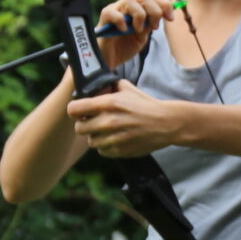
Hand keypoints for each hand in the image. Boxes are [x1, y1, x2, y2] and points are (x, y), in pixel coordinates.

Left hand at [67, 83, 184, 157]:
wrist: (167, 123)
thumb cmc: (146, 105)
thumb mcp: (128, 88)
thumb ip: (110, 87)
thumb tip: (96, 88)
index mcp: (107, 103)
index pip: (73, 110)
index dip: (75, 111)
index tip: (81, 112)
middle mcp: (108, 121)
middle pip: (79, 129)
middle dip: (85, 125)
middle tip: (94, 123)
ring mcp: (114, 138)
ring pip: (91, 142)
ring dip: (96, 137)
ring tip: (107, 132)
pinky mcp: (120, 151)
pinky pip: (102, 151)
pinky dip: (106, 147)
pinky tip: (115, 140)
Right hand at [95, 0, 182, 68]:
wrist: (109, 59)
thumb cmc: (125, 45)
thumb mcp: (143, 35)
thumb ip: (151, 24)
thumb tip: (166, 14)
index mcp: (137, 8)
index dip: (164, 4)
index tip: (171, 18)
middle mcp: (126, 6)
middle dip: (155, 11)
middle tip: (154, 27)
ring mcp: (114, 10)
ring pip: (129, 0)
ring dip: (139, 15)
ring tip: (138, 30)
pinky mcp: (104, 19)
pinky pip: (112, 12)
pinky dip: (121, 20)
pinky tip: (124, 30)